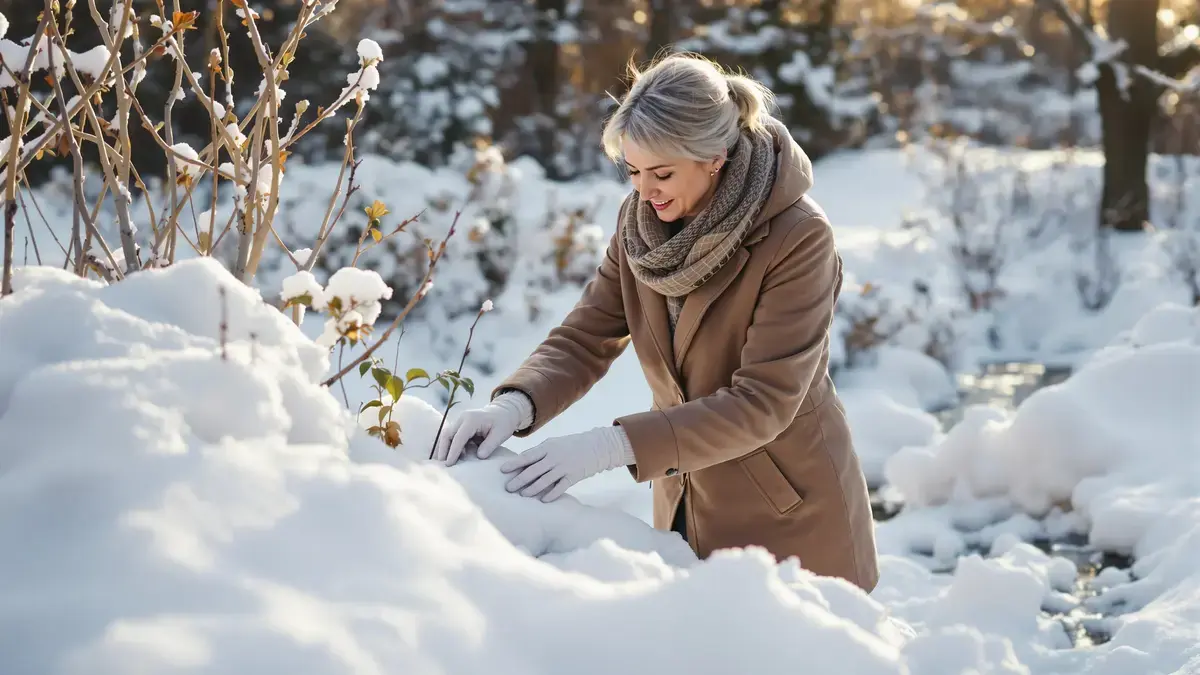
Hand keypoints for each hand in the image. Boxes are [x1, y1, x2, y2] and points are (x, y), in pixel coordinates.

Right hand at [433, 391, 532, 465]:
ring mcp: (460, 420)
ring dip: (445, 448)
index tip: (449, 464)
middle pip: (447, 434)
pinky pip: (452, 435)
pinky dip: (450, 445)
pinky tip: (451, 457)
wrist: (504, 411)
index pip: (459, 437)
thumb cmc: (503, 422)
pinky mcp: (461, 424)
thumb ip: (490, 445)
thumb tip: (479, 456)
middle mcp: (463, 418)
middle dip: (443, 450)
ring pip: (447, 434)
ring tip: (444, 463)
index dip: (453, 451)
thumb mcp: (501, 434)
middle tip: (442, 465)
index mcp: (472, 419)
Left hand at [500, 425, 635, 501]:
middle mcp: (554, 457)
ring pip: (545, 480)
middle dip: (519, 480)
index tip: (502, 470)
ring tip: (523, 495)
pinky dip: (551, 494)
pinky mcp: (574, 476)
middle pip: (533, 470)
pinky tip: (543, 501)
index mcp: (547, 447)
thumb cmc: (572, 445)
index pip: (527, 456)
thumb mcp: (554, 444)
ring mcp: (564, 467)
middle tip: (508, 488)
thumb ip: (540, 453)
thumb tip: (522, 462)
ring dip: (532, 489)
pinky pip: (560, 487)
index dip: (514, 464)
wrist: (597, 445)